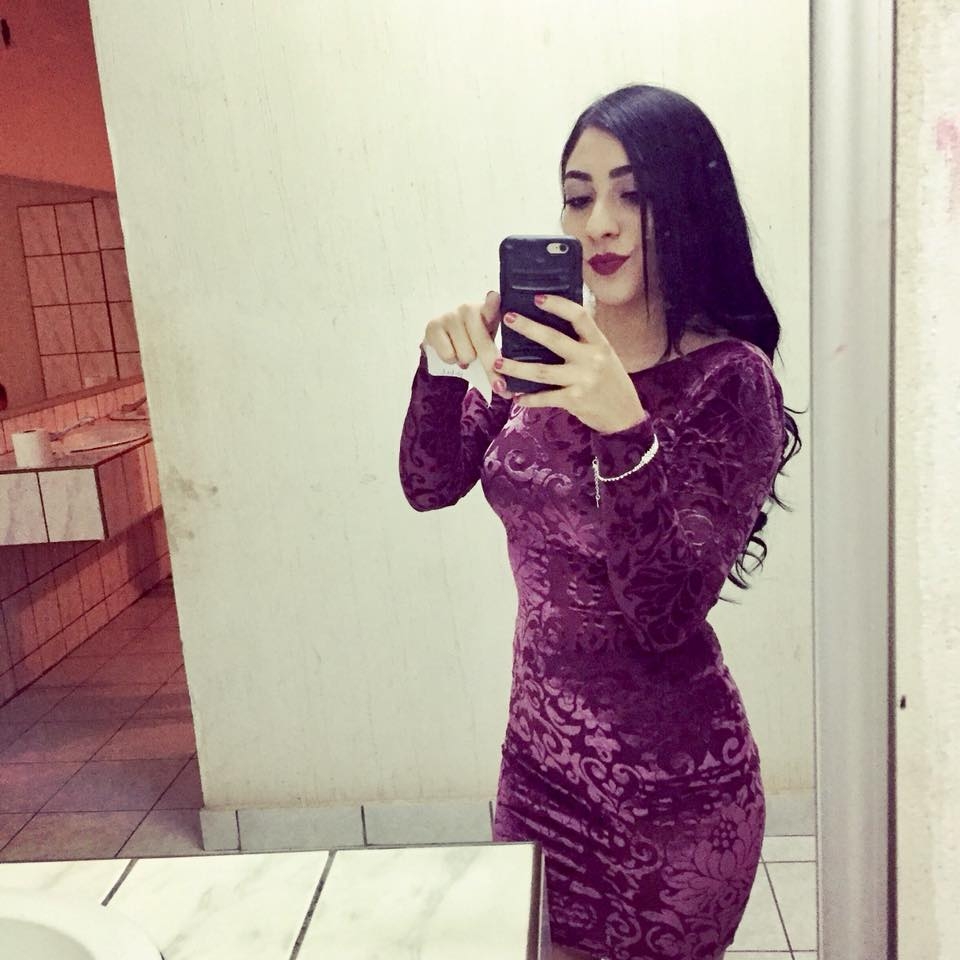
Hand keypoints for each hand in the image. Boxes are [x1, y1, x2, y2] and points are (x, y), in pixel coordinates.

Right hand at [422, 291, 514, 398]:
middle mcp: (468, 308)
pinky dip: (451, 360)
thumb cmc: (473, 342)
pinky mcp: (433, 326)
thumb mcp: (489, 346)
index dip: (492, 303)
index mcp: (488, 310)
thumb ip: (500, 363)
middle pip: (482, 344)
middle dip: (491, 368)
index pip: (490, 305)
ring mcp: (450, 316)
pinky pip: (448, 355)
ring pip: (466, 354)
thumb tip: (508, 394)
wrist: (445, 339)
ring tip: (465, 356)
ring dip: (466, 362)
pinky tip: (452, 352)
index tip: (495, 298)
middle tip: (499, 386)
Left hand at [496, 294, 647, 433]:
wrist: (625, 415)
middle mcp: (591, 359)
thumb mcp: (605, 356)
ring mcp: (583, 380)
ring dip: (516, 367)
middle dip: (528, 328)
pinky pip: (545, 397)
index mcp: (599, 343)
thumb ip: (584, 343)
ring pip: (541, 371)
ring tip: (496, 361)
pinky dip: (528, 398)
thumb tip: (555, 325)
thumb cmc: (611, 382)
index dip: (558, 305)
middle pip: (554, 339)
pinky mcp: (575, 400)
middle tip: (508, 318)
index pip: (579, 316)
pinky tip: (516, 396)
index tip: (537, 297)